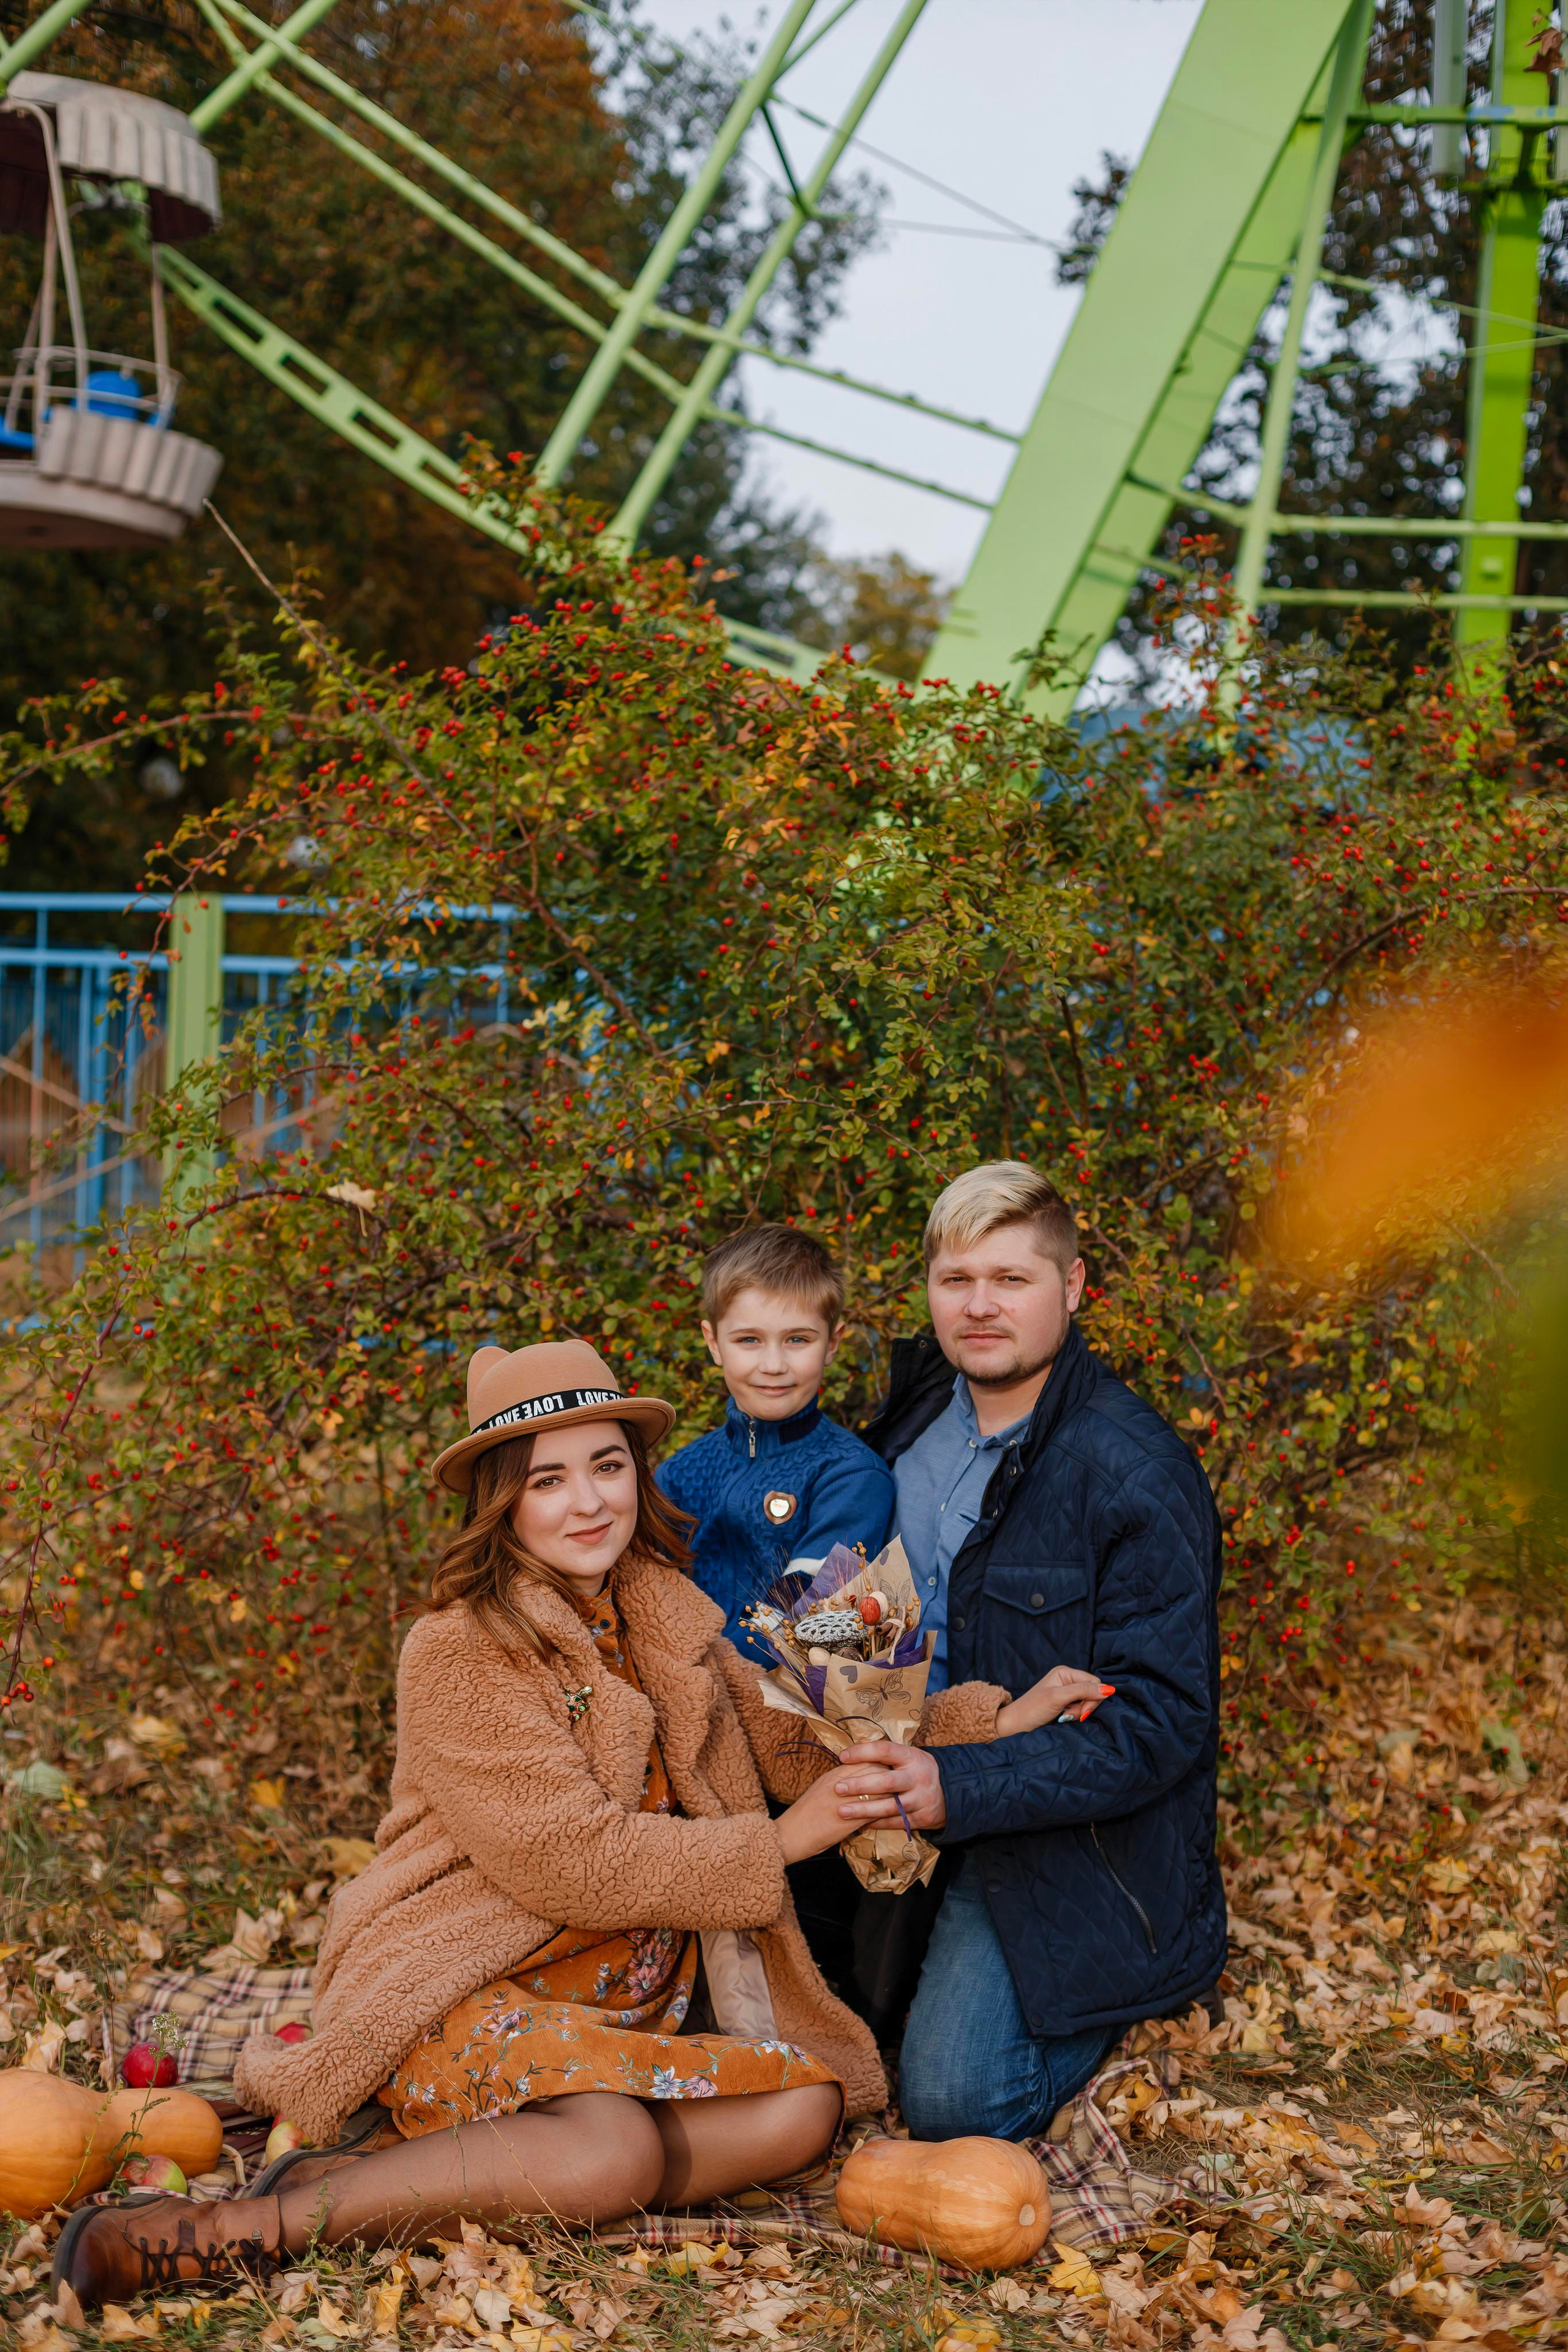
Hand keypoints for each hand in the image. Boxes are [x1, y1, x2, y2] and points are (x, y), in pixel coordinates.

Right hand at [775, 1758, 898, 1862]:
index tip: (887, 1767)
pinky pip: (873, 1814)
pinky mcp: (848, 1823)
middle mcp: (840, 1785)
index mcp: (833, 1775)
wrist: (790, 1834)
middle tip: (896, 1781)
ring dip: (890, 1794)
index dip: (879, 1762)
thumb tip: (858, 1777)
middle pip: (875, 1772)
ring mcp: (845, 1803)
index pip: (865, 1760)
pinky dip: (882, 1813)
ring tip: (896, 1797)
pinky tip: (887, 1816)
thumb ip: (840, 1780)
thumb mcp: (821, 1788)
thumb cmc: (804, 1813)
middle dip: (889, 1775)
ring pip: (878, 1791)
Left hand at [832, 1740, 945, 1833]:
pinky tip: (860, 1823)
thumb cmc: (917, 1770)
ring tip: (842, 1811)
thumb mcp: (908, 1757)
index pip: (885, 1750)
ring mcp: (921, 1799)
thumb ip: (885, 1757)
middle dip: (859, 1785)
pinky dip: (877, 1823)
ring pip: (889, 1807)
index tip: (842, 1756)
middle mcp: (918, 1777)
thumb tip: (849, 1755)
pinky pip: (895, 1822)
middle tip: (838, 1788)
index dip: (862, 1752)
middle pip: (886, 1782)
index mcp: (912, 1757)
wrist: (952, 1791)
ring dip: (863, 1810)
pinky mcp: (922, 1818)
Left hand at [996, 1664, 1113, 1740]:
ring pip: (1088, 1701)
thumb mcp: (1058, 1697)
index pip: (1094, 1682)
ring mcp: (1067, 1691)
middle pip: (1093, 1692)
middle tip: (1070, 1715)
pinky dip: (1075, 1715)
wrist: (1017, 1723)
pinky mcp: (1066, 1702)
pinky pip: (1080, 1708)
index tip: (1082, 1712)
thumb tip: (1109, 1689)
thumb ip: (1083, 1691)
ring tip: (1064, 1716)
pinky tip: (1064, 1717)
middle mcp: (1067, 1679)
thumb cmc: (1033, 1708)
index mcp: (1065, 1672)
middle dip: (1085, 1706)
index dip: (1093, 1698)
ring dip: (1079, 1712)